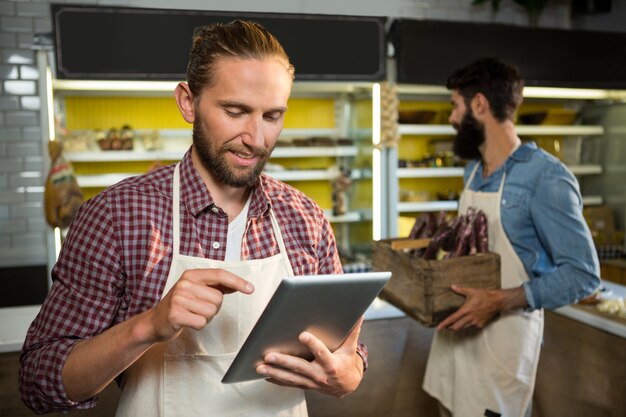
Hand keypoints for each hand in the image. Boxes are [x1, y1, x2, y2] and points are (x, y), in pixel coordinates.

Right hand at [139, 268, 253, 342]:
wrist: (154, 321)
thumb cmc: (179, 305)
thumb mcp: (196, 290)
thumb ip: (216, 286)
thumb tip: (239, 285)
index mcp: (191, 275)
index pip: (220, 274)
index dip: (237, 281)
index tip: (251, 289)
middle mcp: (185, 284)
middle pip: (218, 298)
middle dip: (213, 308)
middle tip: (197, 308)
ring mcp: (179, 298)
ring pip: (211, 311)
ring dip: (205, 318)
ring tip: (192, 315)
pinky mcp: (175, 314)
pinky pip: (201, 322)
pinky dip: (198, 325)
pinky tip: (188, 322)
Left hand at [256, 316, 364, 397]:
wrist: (346, 386)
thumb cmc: (346, 362)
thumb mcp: (350, 348)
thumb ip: (352, 332)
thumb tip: (360, 313)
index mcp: (332, 364)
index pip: (321, 353)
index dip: (313, 344)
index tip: (302, 335)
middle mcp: (320, 375)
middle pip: (300, 367)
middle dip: (283, 362)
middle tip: (269, 355)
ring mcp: (311, 382)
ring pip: (290, 378)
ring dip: (274, 372)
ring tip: (260, 367)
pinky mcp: (305, 385)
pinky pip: (288, 384)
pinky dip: (275, 380)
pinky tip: (263, 375)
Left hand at [436, 285, 527, 331]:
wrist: (497, 302)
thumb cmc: (484, 296)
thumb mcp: (471, 291)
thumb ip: (460, 290)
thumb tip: (452, 286)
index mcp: (466, 310)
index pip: (452, 319)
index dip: (444, 324)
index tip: (438, 328)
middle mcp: (470, 318)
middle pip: (456, 327)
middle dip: (450, 328)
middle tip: (446, 326)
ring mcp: (476, 323)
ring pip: (463, 328)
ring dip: (458, 327)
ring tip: (454, 324)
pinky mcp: (481, 325)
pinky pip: (471, 327)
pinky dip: (467, 325)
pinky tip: (466, 321)